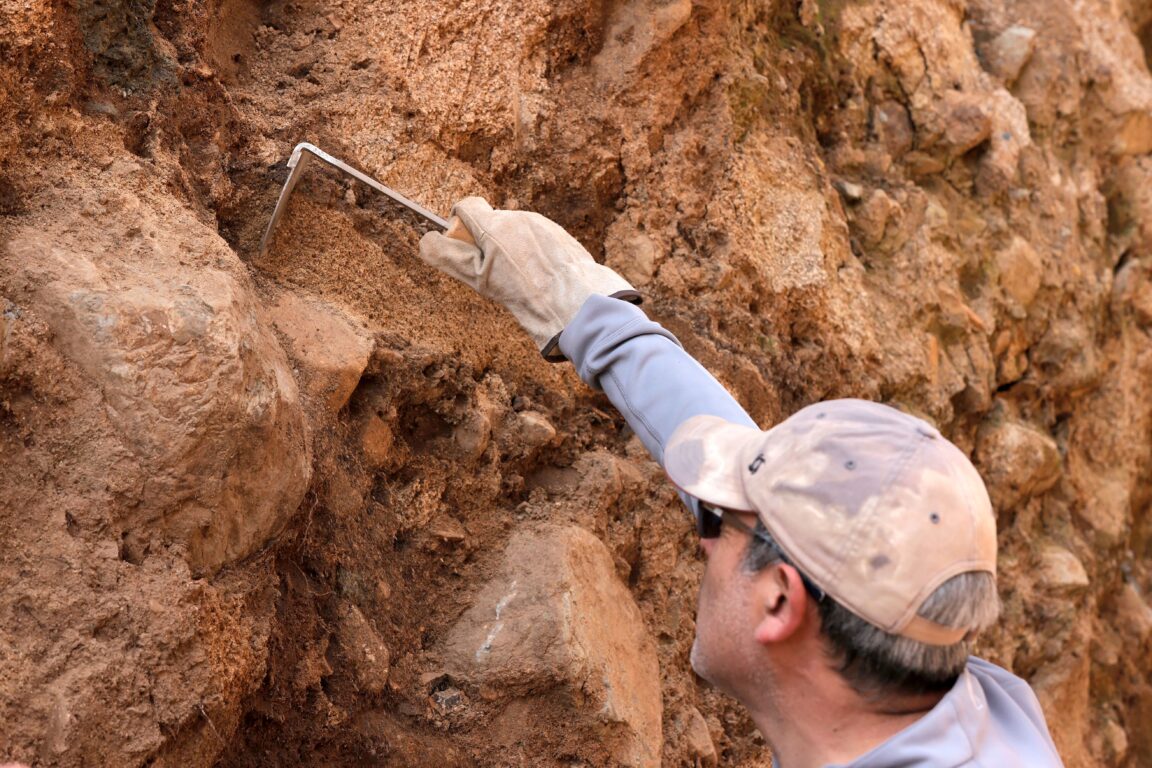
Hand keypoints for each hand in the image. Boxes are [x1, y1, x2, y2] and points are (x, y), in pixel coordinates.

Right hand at [418, 197, 638, 359]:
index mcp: (495, 226)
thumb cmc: (526, 295)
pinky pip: (540, 241)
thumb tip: (426, 241)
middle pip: (493, 222)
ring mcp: (544, 226)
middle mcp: (519, 219)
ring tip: (521, 282)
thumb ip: (451, 257)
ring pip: (518, 232)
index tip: (460, 240)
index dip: (458, 220)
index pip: (467, 206)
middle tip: (492, 273)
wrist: (577, 303)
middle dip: (488, 241)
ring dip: (512, 249)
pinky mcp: (563, 238)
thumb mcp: (479, 280)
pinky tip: (541, 280)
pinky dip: (534, 255)